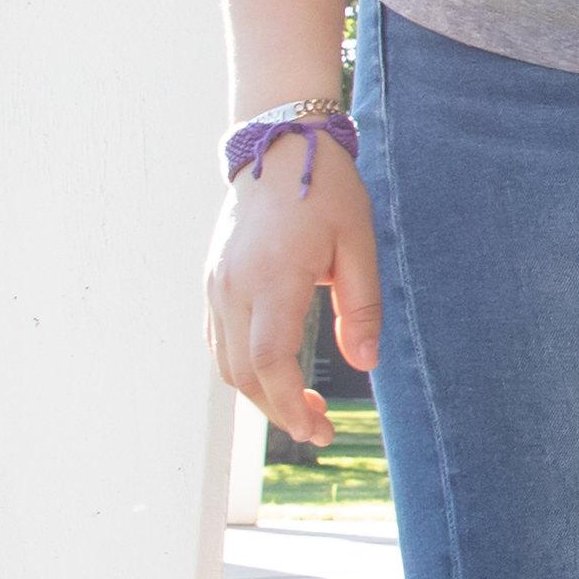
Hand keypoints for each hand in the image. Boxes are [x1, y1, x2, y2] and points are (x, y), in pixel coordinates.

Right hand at [206, 148, 375, 443]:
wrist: (276, 148)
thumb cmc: (326, 191)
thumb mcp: (359, 245)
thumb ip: (361, 307)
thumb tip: (365, 363)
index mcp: (271, 279)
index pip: (268, 361)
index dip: (290, 404)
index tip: (319, 429)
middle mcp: (232, 288)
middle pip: (242, 373)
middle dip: (278, 410)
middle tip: (320, 430)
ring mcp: (216, 286)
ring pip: (225, 363)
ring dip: (260, 394)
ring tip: (303, 409)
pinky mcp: (213, 282)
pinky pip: (218, 341)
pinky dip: (243, 369)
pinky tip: (276, 376)